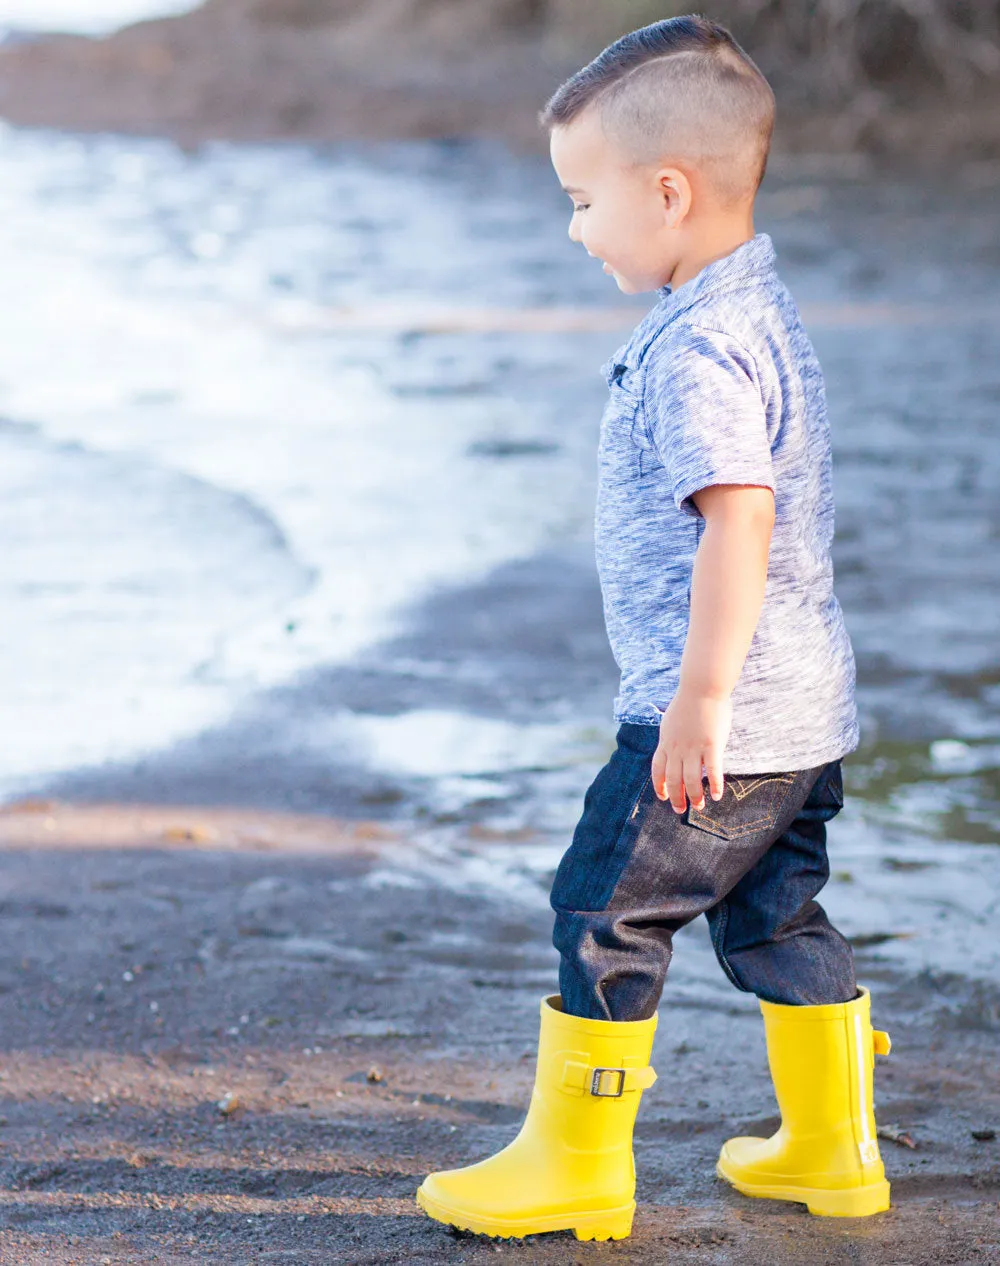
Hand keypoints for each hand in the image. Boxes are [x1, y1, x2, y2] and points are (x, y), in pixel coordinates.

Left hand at [651, 690, 731, 813]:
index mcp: (666, 742)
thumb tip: (670, 746)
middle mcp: (677, 748)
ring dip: (695, 796)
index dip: (659, 786)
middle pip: (673, 779)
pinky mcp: (711, 745)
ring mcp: (694, 747)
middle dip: (676, 797)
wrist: (701, 688)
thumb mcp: (671, 721)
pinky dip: (716, 785)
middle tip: (680, 810)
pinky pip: (713, 771)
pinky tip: (718, 796)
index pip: (657, 769)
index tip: (663, 797)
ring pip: (692, 780)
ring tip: (700, 807)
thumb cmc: (689, 702)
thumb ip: (671, 737)